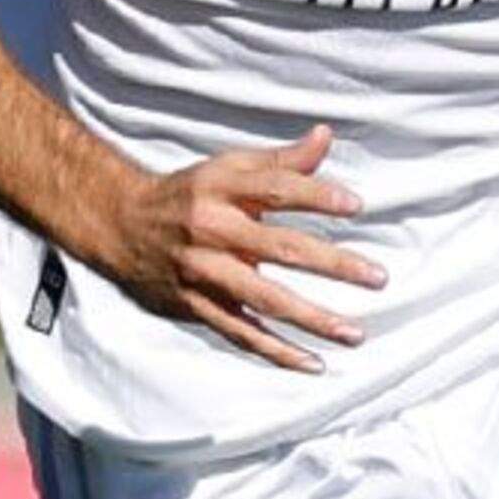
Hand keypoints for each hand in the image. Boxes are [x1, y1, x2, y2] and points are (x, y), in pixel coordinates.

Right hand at [97, 125, 382, 372]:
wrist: (121, 225)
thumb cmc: (189, 194)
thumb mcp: (228, 168)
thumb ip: (281, 161)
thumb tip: (325, 136)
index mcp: (221, 189)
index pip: (275, 189)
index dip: (315, 195)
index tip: (356, 205)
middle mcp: (211, 230)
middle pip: (279, 248)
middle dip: (331, 264)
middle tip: (377, 277)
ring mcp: (203, 272)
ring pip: (264, 299)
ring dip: (312, 319)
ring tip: (355, 333)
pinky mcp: (196, 306)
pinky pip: (241, 333)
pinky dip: (277, 352)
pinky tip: (314, 363)